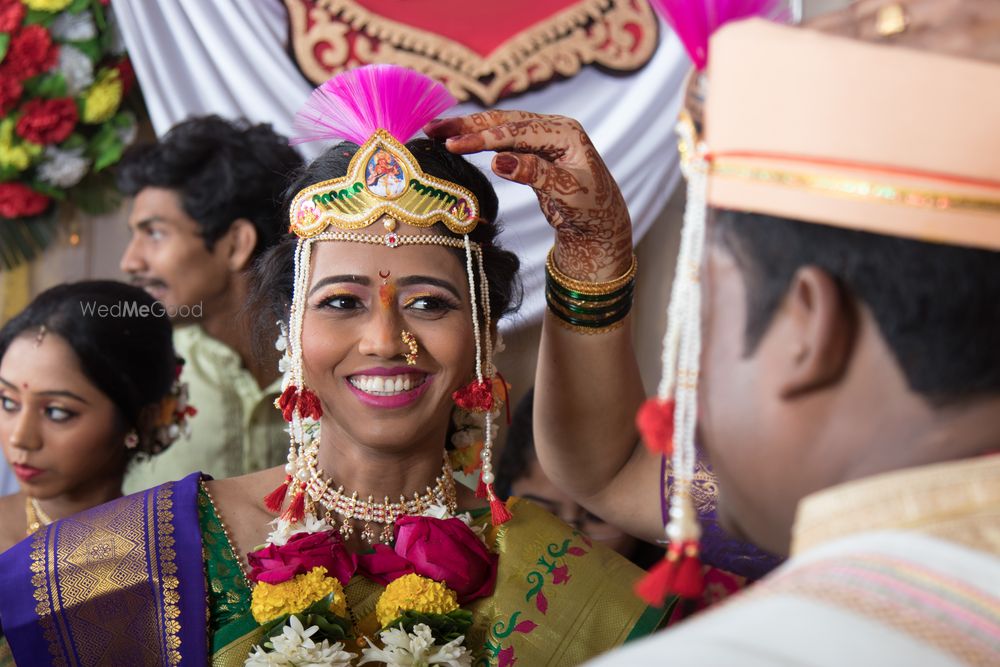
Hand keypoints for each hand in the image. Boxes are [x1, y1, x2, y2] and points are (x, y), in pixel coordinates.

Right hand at [424, 111, 632, 281]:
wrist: (601, 224)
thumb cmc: (591, 210)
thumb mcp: (566, 194)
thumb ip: (534, 175)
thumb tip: (497, 160)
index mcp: (565, 133)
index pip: (517, 132)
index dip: (483, 137)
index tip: (454, 144)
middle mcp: (552, 128)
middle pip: (503, 121)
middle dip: (467, 125)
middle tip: (433, 128)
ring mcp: (541, 138)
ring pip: (499, 128)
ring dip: (468, 129)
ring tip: (435, 130)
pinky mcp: (532, 151)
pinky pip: (501, 142)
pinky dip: (478, 140)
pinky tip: (456, 140)